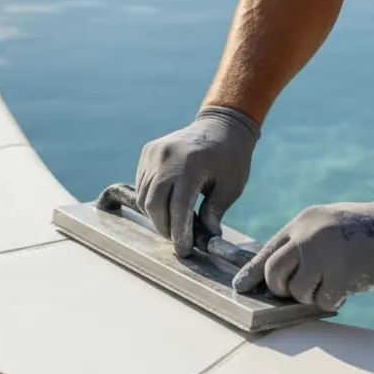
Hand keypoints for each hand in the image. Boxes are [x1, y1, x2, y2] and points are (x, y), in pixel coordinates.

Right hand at [135, 106, 259, 256]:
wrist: (221, 124)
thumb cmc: (231, 157)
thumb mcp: (232, 186)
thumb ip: (215, 210)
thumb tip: (208, 236)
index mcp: (191, 165)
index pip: (178, 207)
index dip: (180, 233)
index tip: (185, 250)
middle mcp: (166, 158)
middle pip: (154, 204)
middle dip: (164, 227)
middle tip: (177, 240)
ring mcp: (154, 153)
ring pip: (144, 196)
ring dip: (156, 215)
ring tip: (172, 225)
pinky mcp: (148, 152)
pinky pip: (142, 184)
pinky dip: (151, 199)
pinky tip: (166, 206)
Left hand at [232, 189, 373, 311]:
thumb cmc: (367, 230)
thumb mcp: (328, 226)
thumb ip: (304, 245)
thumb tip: (282, 277)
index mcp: (302, 223)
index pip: (266, 252)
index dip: (251, 274)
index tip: (240, 287)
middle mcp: (307, 236)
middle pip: (274, 274)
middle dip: (282, 290)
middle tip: (302, 291)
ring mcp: (323, 253)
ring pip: (296, 291)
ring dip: (311, 296)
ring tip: (330, 285)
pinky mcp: (341, 272)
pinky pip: (322, 300)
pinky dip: (333, 300)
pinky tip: (346, 289)